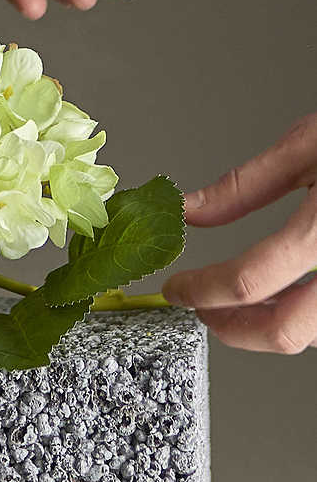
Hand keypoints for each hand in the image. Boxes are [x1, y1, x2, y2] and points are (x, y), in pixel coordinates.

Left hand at [163, 115, 316, 352]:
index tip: (179, 287)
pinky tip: (291, 295)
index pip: (249, 280)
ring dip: (270, 326)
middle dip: (231, 328)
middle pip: (286, 332)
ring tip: (241, 301)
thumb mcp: (308, 146)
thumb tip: (190, 210)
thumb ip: (245, 186)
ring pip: (316, 336)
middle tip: (203, 308)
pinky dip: (306, 317)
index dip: (201, 289)